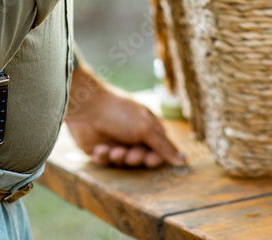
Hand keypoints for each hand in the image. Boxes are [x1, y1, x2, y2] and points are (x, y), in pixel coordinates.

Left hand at [65, 67, 185, 168]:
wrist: (87, 108)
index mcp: (147, 127)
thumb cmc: (120, 113)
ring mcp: (116, 142)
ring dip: (119, 157)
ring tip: (113, 149)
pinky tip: (100, 147)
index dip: (155, 158)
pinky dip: (103, 156)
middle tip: (132, 153)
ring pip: (123, 163)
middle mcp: (133, 136)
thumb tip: (185, 161)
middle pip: (141, 159)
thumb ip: (164, 146)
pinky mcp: (100, 150)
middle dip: (136, 158)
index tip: (151, 159)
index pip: (159, 150)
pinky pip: (106, 162)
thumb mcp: (146, 128)